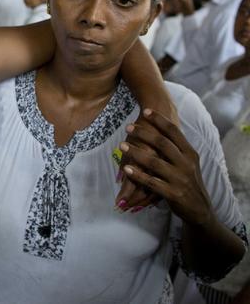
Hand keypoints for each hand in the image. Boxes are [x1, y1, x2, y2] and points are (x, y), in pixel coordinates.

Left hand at [121, 109, 213, 224]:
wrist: (200, 210)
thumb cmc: (188, 182)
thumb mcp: (187, 164)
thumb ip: (175, 149)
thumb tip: (157, 130)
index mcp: (190, 154)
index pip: (174, 133)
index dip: (160, 121)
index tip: (146, 111)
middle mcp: (186, 164)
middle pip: (163, 144)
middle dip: (144, 134)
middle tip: (128, 127)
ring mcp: (180, 179)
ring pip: (155, 163)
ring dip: (136, 153)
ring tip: (121, 146)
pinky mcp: (173, 194)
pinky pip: (152, 182)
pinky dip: (138, 175)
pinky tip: (126, 169)